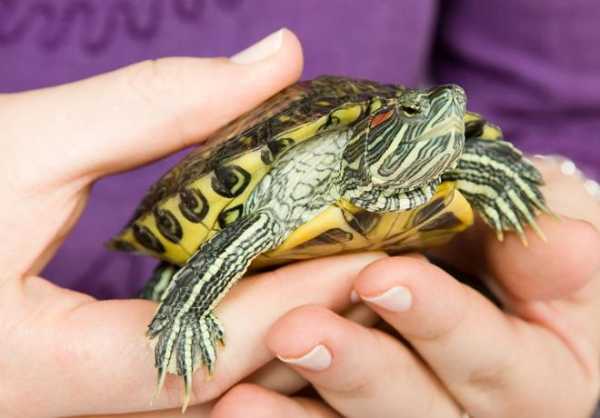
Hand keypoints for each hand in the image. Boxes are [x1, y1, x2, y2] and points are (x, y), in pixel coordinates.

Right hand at [0, 29, 371, 417]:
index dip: (302, 300)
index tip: (373, 251)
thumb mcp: (14, 152)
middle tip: (376, 258)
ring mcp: (75, 396)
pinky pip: (179, 366)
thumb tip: (275, 58)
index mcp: (42, 374)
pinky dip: (235, 325)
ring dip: (282, 326)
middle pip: (225, 380)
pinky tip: (269, 282)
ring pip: (209, 383)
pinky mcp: (76, 375)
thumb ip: (153, 107)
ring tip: (344, 267)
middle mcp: (67, 404)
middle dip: (310, 322)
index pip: (212, 351)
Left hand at [212, 159, 599, 417]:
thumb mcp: (549, 238)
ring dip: (307, 406)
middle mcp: (478, 412)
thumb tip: (572, 242)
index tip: (381, 277)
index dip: (438, 319)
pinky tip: (237, 405)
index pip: (491, 352)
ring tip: (245, 390)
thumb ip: (547, 244)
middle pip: (419, 405)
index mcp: (538, 372)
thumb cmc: (525, 251)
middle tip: (297, 331)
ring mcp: (418, 417)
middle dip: (358, 367)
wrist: (495, 281)